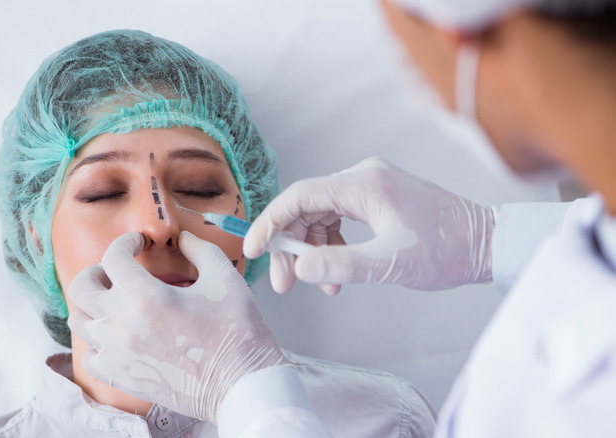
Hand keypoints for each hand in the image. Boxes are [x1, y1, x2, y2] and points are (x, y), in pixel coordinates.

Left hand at [67, 231, 286, 423]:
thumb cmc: (237, 332)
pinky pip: (89, 356)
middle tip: (119, 270)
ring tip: (114, 300)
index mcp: (145, 297)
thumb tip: (183, 238)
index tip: (139, 243)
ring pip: (79, 321)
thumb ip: (199, 249)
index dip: (126, 242)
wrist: (240, 385)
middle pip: (81, 287)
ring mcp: (117, 355)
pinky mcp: (122, 378)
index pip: (114, 257)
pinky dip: (96, 342)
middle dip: (97, 270)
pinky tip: (118, 335)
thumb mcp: (224, 279)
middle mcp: (122, 325)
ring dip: (92, 304)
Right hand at [244, 157, 495, 293]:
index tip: (253, 250)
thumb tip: (299, 267)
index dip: (271, 223)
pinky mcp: (377, 200)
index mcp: (364, 183)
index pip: (300, 196)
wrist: (487, 243)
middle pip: (306, 207)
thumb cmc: (447, 249)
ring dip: (311, 250)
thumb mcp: (392, 262)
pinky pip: (339, 220)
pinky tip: (336, 274)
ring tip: (316, 285)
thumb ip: (341, 265)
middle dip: (290, 245)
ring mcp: (370, 187)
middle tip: (284, 283)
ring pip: (320, 215)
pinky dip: (331, 246)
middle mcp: (363, 177)